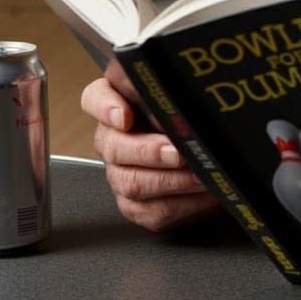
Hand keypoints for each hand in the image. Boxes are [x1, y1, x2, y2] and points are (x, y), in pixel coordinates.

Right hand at [80, 77, 219, 231]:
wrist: (205, 156)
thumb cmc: (190, 121)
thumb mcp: (183, 99)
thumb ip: (175, 93)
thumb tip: (190, 88)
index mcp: (118, 105)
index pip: (95, 98)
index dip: (105, 107)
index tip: (125, 116)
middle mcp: (113, 140)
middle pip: (114, 147)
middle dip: (149, 151)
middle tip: (178, 153)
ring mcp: (121, 175)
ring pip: (133, 183)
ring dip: (172, 180)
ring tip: (200, 174)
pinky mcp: (137, 206)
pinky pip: (155, 210)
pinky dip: (185, 202)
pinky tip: (205, 191)